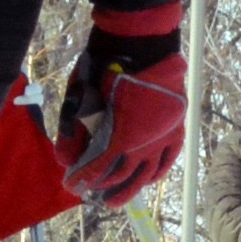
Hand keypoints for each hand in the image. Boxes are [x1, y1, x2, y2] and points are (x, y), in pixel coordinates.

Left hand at [57, 1, 188, 204]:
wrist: (141, 41)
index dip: (85, 178)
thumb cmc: (104, 64)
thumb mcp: (80, 96)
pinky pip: (168, 158)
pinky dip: (156, 172)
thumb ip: (72, 131)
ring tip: (115, 200)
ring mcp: (164, 134)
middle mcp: (147, 140)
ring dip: (130, 188)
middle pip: (124, 175)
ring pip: (147, 173)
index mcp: (123, 134)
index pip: (101, 168)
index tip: (72, 185)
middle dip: (105, 188)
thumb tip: (65, 161)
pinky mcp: (175, 126)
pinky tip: (147, 180)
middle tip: (92, 197)